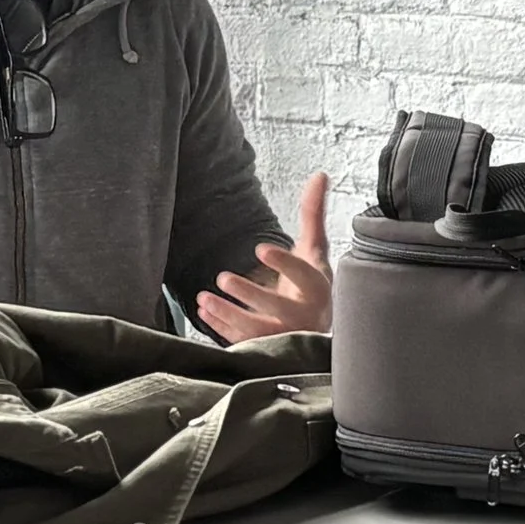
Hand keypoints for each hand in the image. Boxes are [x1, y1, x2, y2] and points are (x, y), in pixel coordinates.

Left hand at [199, 172, 334, 341]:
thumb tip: (320, 174)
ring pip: (257, 330)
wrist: (318, 327)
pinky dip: (223, 329)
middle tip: (224, 277)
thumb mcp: (315, 249)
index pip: (305, 276)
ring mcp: (285, 335)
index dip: (284, 264)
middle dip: (250, 294)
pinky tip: (206, 311)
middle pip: (279, 308)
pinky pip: (245, 343)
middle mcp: (304, 315)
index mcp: (318, 288)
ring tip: (205, 298)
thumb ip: (314, 214)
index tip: (260, 249)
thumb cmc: (312, 283)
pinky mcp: (268, 349)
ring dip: (229, 315)